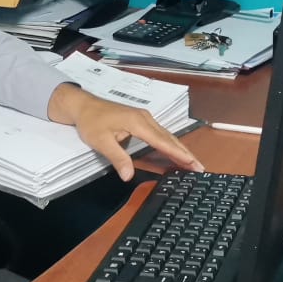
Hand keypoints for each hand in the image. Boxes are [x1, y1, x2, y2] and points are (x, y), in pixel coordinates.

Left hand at [47, 83, 203, 180]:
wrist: (82, 105)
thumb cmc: (91, 122)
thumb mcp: (101, 142)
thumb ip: (117, 158)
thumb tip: (128, 177)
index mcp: (138, 123)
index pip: (163, 141)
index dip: (178, 154)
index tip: (193, 163)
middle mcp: (145, 118)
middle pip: (169, 138)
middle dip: (185, 153)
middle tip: (200, 167)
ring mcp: (144, 118)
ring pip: (166, 135)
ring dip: (179, 149)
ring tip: (192, 162)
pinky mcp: (141, 120)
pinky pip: (159, 134)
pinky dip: (169, 144)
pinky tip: (174, 152)